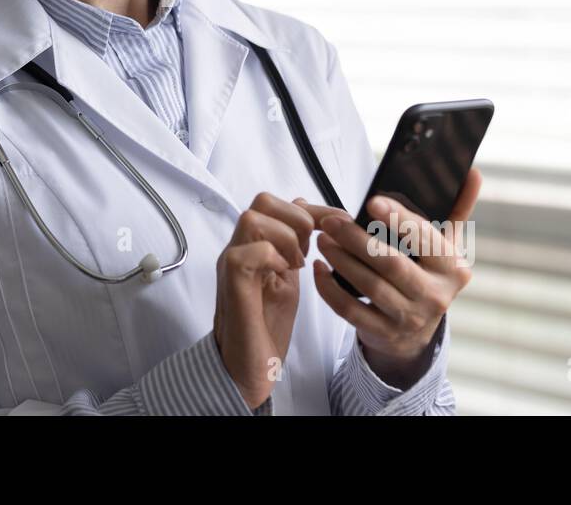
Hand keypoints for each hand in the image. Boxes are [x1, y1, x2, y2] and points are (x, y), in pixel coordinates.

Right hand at [212, 192, 312, 410]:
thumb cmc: (265, 328)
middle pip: (261, 202)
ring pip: (251, 219)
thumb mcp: (288, 279)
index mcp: (253, 246)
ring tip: (297, 264)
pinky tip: (284, 273)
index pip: (276, 204)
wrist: (246, 368)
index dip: (312, 209)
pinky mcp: (232, 286)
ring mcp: (232, 266)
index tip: (339, 222)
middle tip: (310, 250)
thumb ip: (293, 247)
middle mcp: (239, 250)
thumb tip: (305, 210)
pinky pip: (244, 254)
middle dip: (297, 218)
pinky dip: (270, 256)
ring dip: (285, 236)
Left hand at [294, 167, 481, 384]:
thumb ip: (457, 209)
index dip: (399, 220)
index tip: (372, 202)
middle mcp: (435, 296)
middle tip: (331, 220)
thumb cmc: (427, 273)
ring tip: (323, 238)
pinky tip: (319, 268)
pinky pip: (350, 311)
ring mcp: (409, 318)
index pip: (425, 239)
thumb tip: (473, 173)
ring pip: (369, 286)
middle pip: (391, 263)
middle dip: (357, 240)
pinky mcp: (384, 333)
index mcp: (452, 268)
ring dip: (341, 260)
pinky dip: (330, 289)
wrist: (416, 331)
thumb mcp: (446, 246)